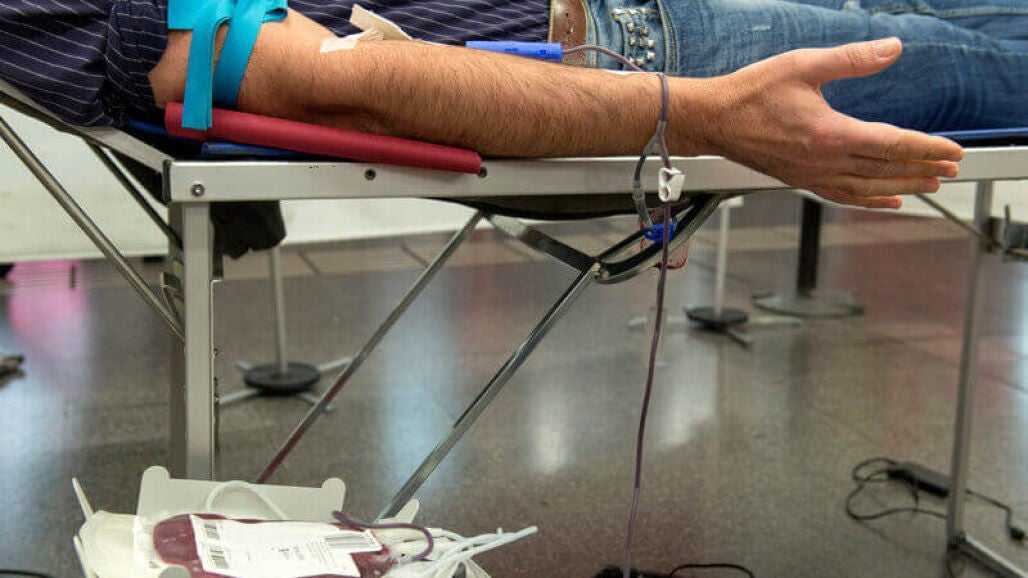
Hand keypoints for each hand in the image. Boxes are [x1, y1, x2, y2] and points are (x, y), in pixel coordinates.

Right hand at [690, 38, 962, 208]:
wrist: (712, 120)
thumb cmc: (751, 92)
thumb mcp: (803, 65)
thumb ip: (852, 59)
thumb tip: (892, 48)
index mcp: (829, 134)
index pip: (892, 144)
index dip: (927, 148)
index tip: (953, 151)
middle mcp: (823, 161)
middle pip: (885, 170)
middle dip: (923, 169)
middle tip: (952, 170)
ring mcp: (811, 175)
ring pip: (868, 188)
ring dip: (902, 187)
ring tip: (929, 185)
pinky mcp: (800, 180)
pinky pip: (842, 196)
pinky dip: (869, 200)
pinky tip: (886, 200)